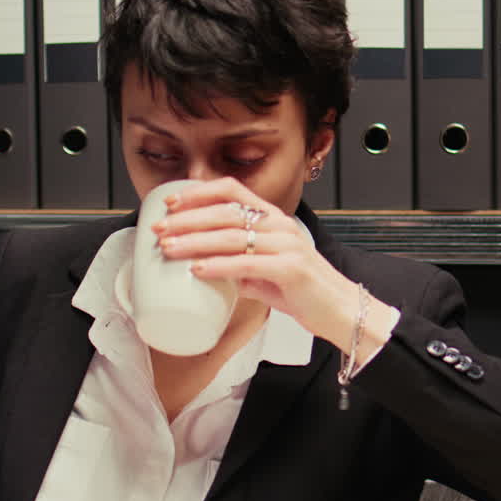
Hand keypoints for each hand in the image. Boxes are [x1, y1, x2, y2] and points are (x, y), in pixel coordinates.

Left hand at [152, 177, 392, 354]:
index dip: (199, 193)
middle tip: (159, 230)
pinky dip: (219, 266)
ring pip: (232, 236)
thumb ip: (242, 265)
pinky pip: (247, 264)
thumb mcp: (269, 270)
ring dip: (195, 242)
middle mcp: (280, 225)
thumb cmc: (304, 290)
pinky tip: (198, 270)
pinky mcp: (291, 269)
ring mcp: (287, 245)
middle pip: (225, 211)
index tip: (171, 203)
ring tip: (169, 249)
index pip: (232, 190)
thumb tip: (211, 269)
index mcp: (273, 218)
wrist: (341, 310)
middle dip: (187, 219)